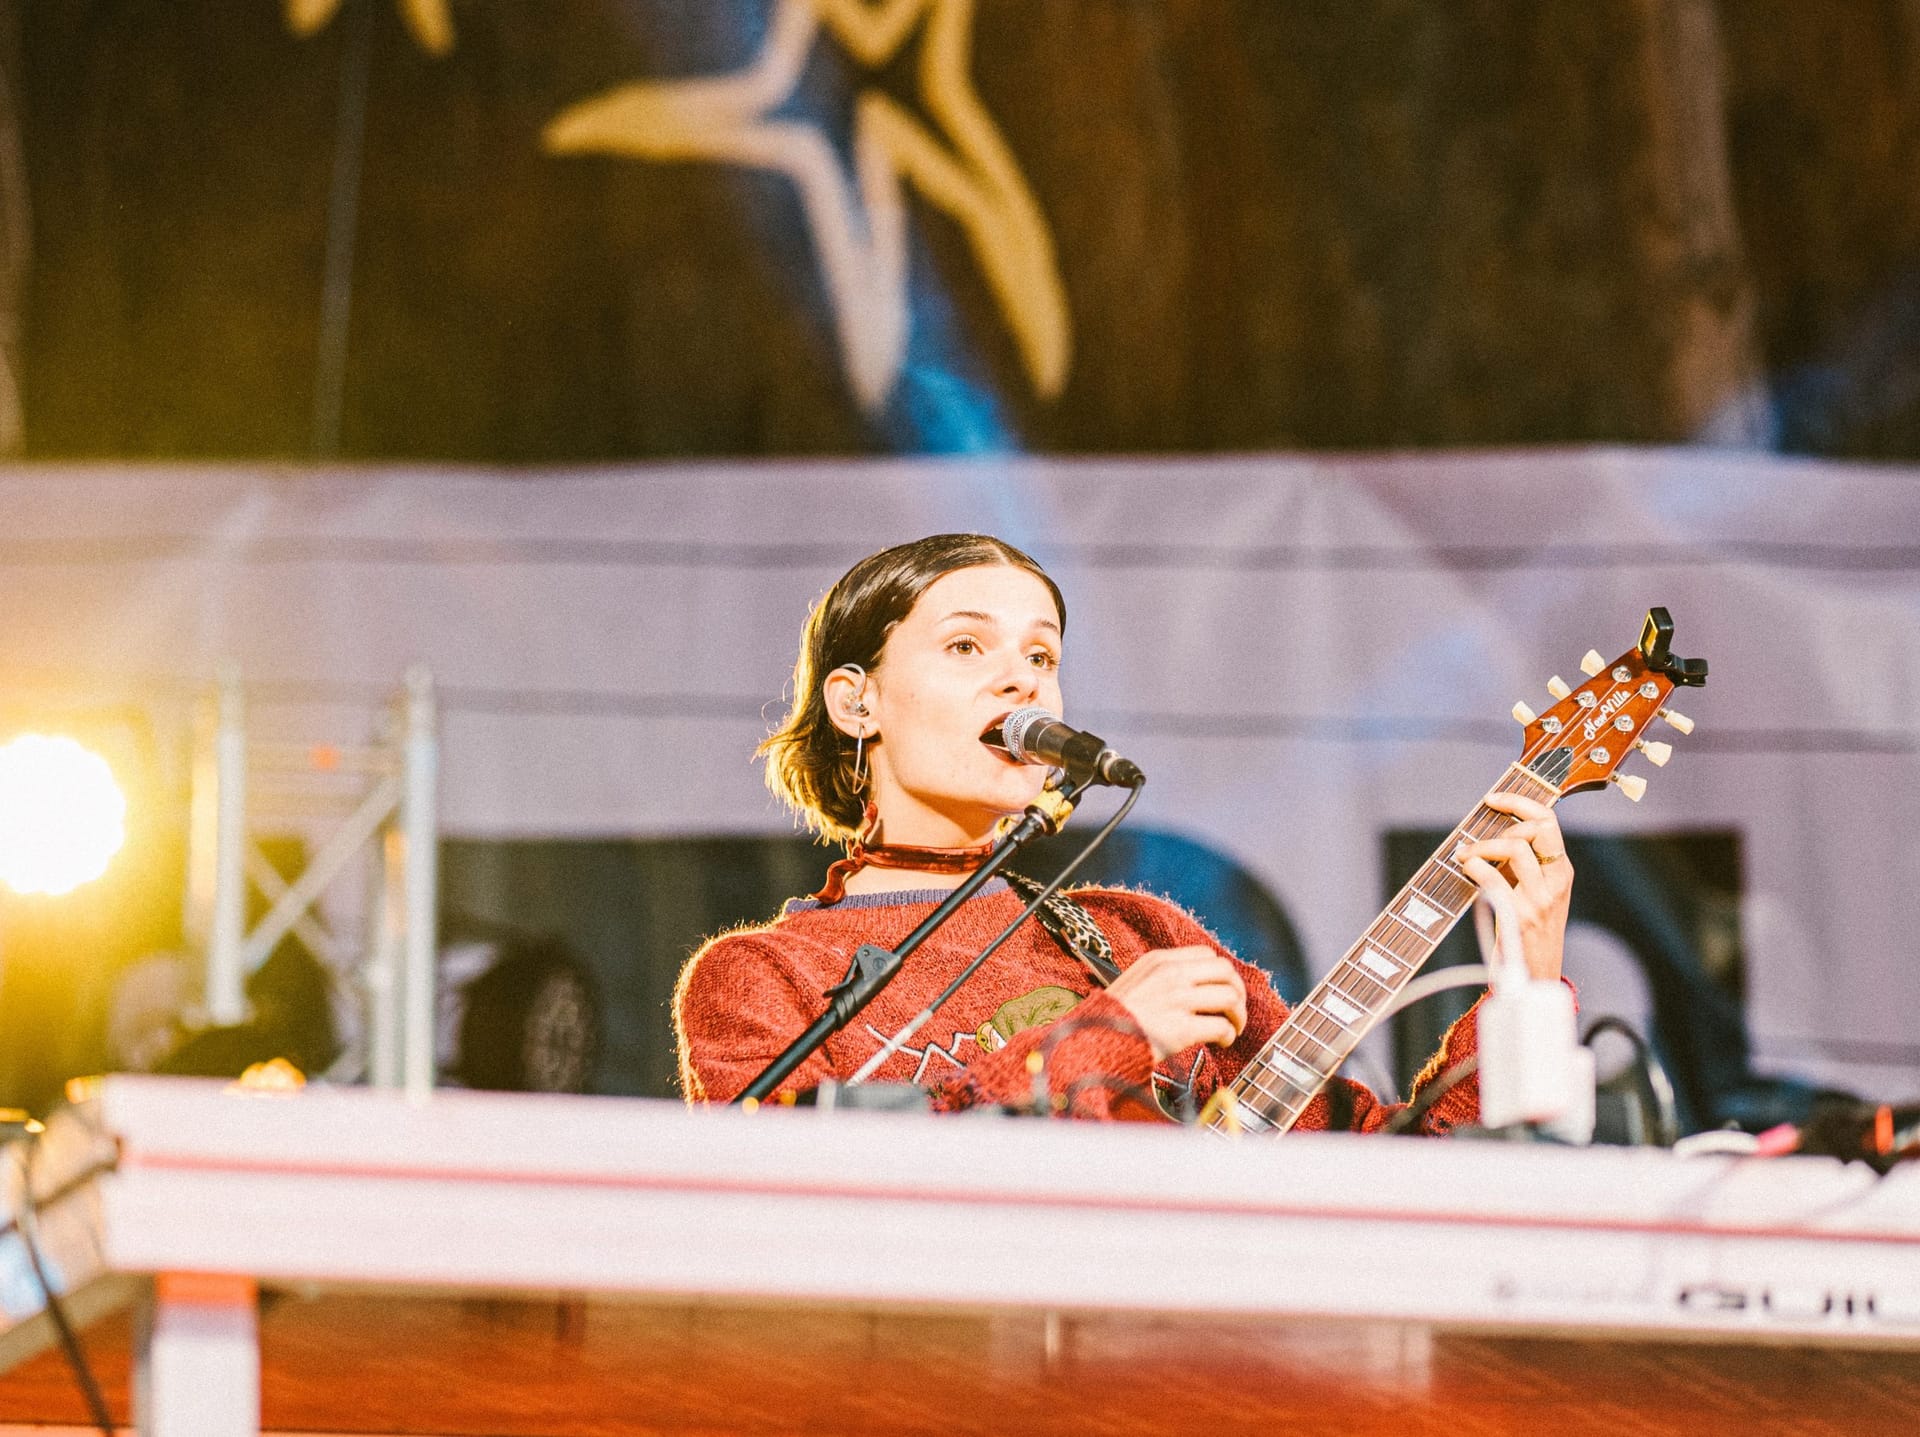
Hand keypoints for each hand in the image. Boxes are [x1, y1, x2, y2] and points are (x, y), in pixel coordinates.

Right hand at [1105, 946, 1246, 1060]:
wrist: (1093, 1041)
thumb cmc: (1112, 1018)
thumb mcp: (1134, 982)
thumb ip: (1162, 978)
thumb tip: (1195, 986)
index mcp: (1159, 960)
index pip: (1206, 954)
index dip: (1221, 974)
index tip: (1222, 991)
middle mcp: (1170, 975)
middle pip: (1225, 971)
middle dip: (1238, 992)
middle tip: (1235, 1012)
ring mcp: (1176, 1000)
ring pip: (1230, 997)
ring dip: (1237, 1016)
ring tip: (1232, 1030)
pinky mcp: (1181, 1028)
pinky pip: (1221, 1027)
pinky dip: (1228, 1036)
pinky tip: (1220, 1043)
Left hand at [1455, 792, 1572, 981]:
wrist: (1536, 977)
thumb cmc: (1530, 934)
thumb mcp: (1536, 895)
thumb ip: (1521, 868)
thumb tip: (1488, 837)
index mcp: (1561, 872)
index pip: (1548, 822)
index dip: (1520, 802)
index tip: (1493, 798)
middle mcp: (1555, 882)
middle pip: (1538, 828)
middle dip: (1505, 820)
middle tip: (1479, 834)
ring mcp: (1539, 900)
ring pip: (1517, 848)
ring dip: (1483, 845)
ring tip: (1466, 854)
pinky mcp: (1519, 917)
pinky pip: (1495, 880)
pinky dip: (1476, 867)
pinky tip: (1466, 867)